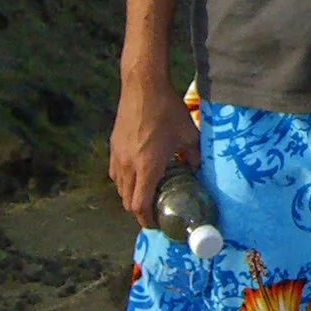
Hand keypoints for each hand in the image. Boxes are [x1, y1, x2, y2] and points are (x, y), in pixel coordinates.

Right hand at [108, 76, 198, 220]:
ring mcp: (117, 156)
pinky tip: (136, 174)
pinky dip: (124, 181)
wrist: (143, 86)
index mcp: (147, 167)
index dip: (147, 219)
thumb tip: (197, 169)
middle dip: (140, 211)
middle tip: (154, 212)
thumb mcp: (189, 134)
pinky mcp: (113, 146)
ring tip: (146, 195)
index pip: (140, 205)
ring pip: (119, 187)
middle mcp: (128, 166)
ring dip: (131, 196)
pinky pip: (115, 173)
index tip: (156, 224)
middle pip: (127, 201)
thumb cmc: (167, 110)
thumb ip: (194, 156)